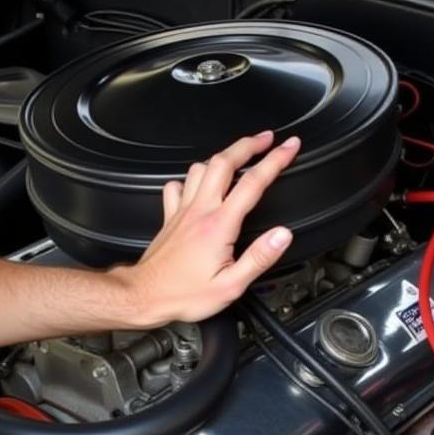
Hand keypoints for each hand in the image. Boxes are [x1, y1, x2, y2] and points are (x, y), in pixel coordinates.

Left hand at [118, 131, 299, 325]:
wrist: (144, 296)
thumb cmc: (183, 295)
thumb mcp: (231, 285)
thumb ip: (259, 257)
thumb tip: (282, 235)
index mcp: (219, 225)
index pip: (253, 183)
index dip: (275, 160)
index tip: (289, 147)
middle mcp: (200, 211)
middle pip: (224, 162)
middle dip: (249, 144)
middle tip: (267, 139)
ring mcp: (183, 211)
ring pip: (201, 168)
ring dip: (223, 156)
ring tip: (238, 154)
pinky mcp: (170, 217)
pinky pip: (178, 186)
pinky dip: (191, 177)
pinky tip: (198, 181)